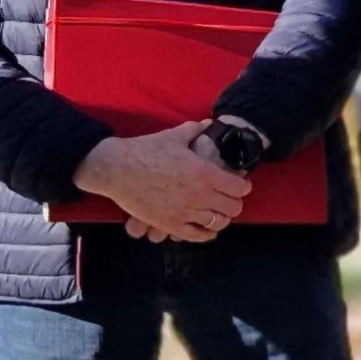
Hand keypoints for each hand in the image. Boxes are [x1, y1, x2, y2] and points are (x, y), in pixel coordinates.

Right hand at [76, 121, 248, 242]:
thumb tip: (208, 124)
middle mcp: (200, 195)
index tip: (241, 184)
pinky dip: (205, 233)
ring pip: (217, 223)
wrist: (117, 169)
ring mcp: (185, 213)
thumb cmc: (146, 150)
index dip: (243, 186)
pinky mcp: (170, 225)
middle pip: (233, 208)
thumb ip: (195, 131)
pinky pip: (196, 235)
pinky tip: (206, 229)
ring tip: (219, 213)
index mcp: (205, 173)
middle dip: (235, 203)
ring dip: (221, 218)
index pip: (239, 187)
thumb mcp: (174, 136)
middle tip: (231, 199)